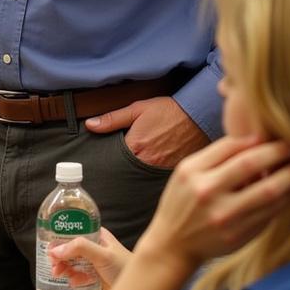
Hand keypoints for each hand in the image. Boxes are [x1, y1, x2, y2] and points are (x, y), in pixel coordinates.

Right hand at [49, 227, 129, 289]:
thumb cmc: (125, 267)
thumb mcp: (102, 254)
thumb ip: (80, 248)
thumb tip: (56, 250)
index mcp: (97, 236)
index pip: (74, 233)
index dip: (60, 239)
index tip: (50, 248)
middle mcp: (94, 247)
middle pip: (71, 249)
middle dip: (60, 257)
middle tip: (53, 265)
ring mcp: (94, 262)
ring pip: (74, 263)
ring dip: (65, 268)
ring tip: (59, 274)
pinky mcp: (95, 276)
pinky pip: (79, 275)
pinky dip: (74, 278)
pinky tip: (73, 282)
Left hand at [88, 96, 208, 167]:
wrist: (199, 114)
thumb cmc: (168, 110)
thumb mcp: (137, 109)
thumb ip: (112, 119)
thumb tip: (90, 125)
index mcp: (136, 147)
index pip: (113, 162)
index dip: (107, 164)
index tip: (100, 166)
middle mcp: (148, 162)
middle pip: (127, 174)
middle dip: (120, 174)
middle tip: (112, 177)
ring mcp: (162, 170)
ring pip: (142, 179)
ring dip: (135, 177)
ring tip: (129, 177)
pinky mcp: (174, 172)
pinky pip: (157, 180)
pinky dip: (150, 179)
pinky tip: (147, 177)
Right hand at [104, 136, 289, 289]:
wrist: (173, 245)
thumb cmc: (182, 202)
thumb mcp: (187, 172)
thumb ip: (216, 155)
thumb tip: (255, 140)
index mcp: (192, 173)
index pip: (229, 147)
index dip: (256, 140)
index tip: (274, 136)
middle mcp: (207, 194)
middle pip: (250, 165)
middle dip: (277, 153)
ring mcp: (225, 217)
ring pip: (268, 192)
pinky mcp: (239, 236)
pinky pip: (270, 213)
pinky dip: (284, 199)